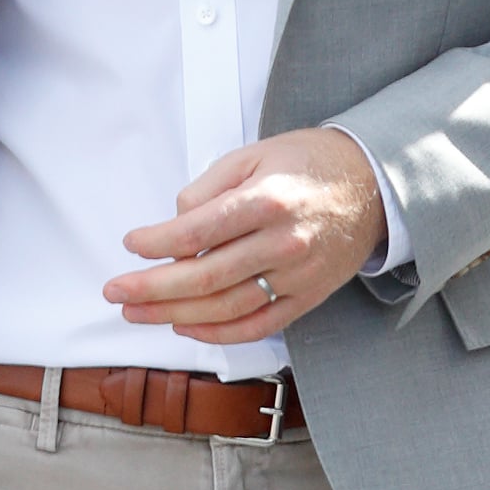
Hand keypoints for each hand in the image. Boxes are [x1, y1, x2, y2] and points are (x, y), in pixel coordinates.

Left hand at [103, 128, 385, 344]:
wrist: (374, 183)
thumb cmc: (307, 164)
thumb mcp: (252, 156)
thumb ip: (208, 189)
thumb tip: (174, 225)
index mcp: (267, 201)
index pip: (199, 232)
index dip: (157, 242)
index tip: (131, 244)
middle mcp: (284, 243)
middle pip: (207, 277)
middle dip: (153, 288)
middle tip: (116, 291)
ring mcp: (299, 275)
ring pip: (228, 308)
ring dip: (175, 315)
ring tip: (137, 312)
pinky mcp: (309, 297)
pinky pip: (259, 325)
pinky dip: (219, 333)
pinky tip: (185, 327)